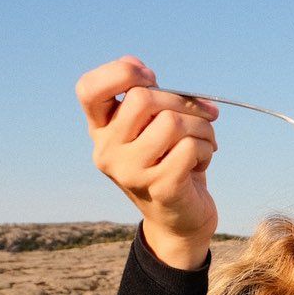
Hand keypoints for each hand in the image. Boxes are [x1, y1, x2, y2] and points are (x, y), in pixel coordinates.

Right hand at [75, 55, 219, 269]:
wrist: (182, 221)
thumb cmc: (172, 164)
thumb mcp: (155, 129)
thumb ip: (153, 102)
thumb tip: (163, 83)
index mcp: (101, 131)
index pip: (88, 89)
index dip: (120, 72)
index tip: (151, 77)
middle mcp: (108, 151)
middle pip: (141, 98)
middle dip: (182, 101)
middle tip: (203, 116)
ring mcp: (131, 172)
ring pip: (172, 122)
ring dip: (202, 127)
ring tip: (205, 141)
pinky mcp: (160, 187)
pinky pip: (189, 147)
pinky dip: (205, 148)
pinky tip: (202, 161)